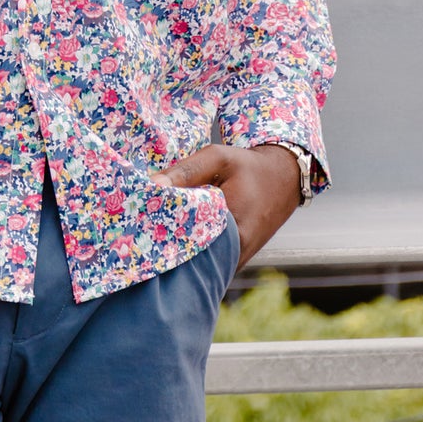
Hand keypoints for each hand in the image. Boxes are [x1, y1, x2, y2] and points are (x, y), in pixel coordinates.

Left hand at [153, 143, 301, 271]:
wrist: (283, 179)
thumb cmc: (248, 167)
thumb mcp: (218, 158)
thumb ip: (185, 172)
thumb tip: (152, 186)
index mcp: (232, 230)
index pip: (185, 241)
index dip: (159, 233)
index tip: (139, 224)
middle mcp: (236, 253)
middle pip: (189, 258)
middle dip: (165, 245)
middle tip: (141, 231)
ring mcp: (236, 261)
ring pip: (198, 263)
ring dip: (179, 249)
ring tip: (155, 232)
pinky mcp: (236, 261)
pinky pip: (208, 262)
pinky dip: (193, 251)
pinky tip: (177, 236)